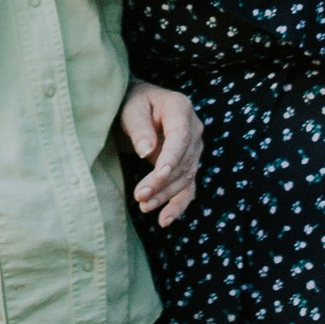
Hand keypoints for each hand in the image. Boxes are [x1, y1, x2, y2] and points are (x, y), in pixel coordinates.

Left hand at [118, 80, 199, 224]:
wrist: (137, 104)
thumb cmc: (132, 102)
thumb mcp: (130, 109)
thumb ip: (139, 128)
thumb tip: (147, 152)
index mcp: (181, 109)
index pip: (181, 138)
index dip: (171, 158)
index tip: (158, 175)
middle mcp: (194, 129)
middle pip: (184, 161)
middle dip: (162, 182)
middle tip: (139, 196)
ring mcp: (193, 148)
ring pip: (185, 177)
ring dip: (165, 195)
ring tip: (144, 206)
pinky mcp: (187, 164)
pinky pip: (188, 187)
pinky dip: (178, 205)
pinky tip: (165, 220)